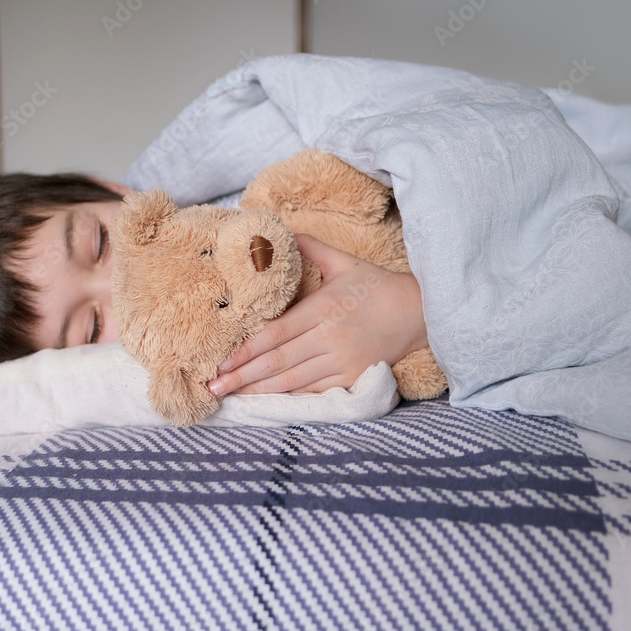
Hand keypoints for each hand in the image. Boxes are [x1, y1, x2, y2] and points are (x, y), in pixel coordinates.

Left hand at [206, 234, 428, 395]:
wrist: (418, 313)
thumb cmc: (376, 286)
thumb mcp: (343, 261)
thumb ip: (309, 248)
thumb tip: (277, 231)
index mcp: (323, 308)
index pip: (276, 333)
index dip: (246, 349)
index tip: (220, 360)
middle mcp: (330, 337)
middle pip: (278, 361)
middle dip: (242, 375)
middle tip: (213, 385)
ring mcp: (342, 361)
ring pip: (292, 380)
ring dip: (258, 390)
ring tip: (230, 397)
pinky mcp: (352, 378)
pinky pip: (313, 390)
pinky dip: (287, 396)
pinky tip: (264, 400)